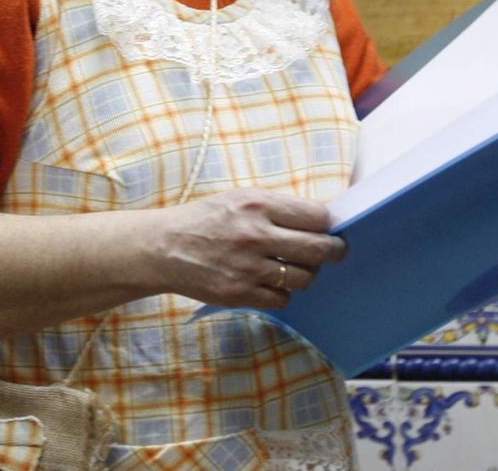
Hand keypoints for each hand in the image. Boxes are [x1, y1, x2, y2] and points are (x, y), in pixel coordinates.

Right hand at [147, 188, 345, 309]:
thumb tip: (321, 220)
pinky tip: (269, 281)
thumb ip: (277, 208)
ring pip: (305, 277)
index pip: (317, 217)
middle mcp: (255, 235)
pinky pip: (282, 298)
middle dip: (334, 252)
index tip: (330, 229)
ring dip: (305, 274)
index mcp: (258, 205)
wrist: (163, 247)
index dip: (329, 224)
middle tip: (333, 252)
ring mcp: (248, 267)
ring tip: (292, 267)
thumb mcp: (240, 199)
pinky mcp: (240, 293)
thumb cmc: (205, 220)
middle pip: (320, 249)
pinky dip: (281, 292)